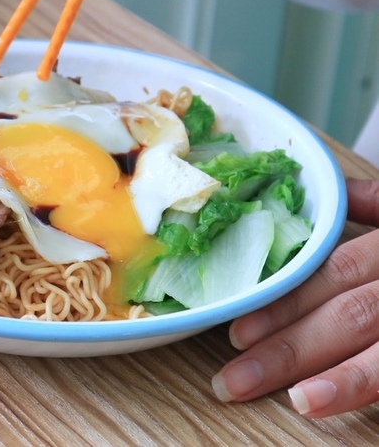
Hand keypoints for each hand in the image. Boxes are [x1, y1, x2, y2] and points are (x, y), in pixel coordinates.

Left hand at [211, 178, 378, 416]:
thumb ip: (376, 205)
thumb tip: (336, 192)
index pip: (331, 273)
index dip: (284, 304)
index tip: (236, 334)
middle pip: (347, 313)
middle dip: (289, 348)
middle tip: (233, 381)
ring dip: (343, 377)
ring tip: (298, 401)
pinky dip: (376, 385)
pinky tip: (340, 405)